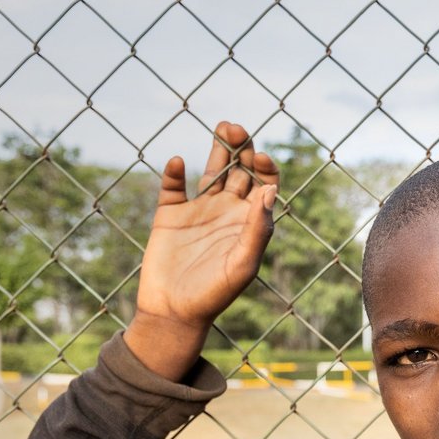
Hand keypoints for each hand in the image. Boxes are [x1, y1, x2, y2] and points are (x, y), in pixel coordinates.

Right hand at [125, 122, 278, 379]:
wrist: (175, 312)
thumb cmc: (215, 294)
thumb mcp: (242, 265)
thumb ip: (257, 229)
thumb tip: (268, 192)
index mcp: (250, 222)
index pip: (265, 184)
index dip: (265, 166)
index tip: (257, 156)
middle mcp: (227, 212)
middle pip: (240, 169)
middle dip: (242, 147)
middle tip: (236, 128)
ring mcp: (199, 211)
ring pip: (212, 170)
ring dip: (218, 148)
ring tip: (222, 126)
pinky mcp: (170, 215)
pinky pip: (173, 186)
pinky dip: (174, 172)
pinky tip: (176, 164)